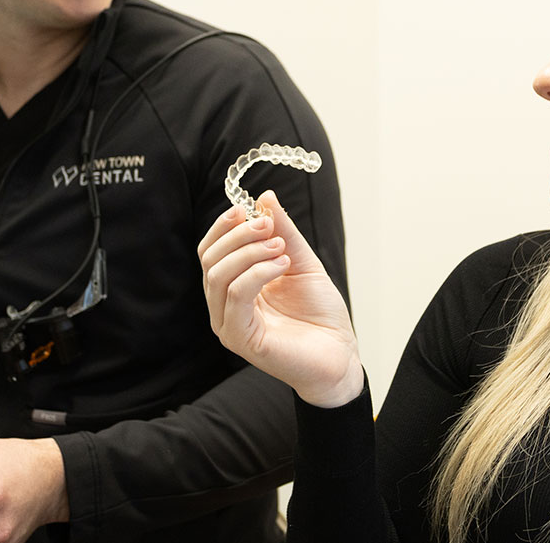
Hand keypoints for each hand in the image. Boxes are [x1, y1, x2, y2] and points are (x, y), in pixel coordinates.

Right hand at [199, 190, 363, 407]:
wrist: (340, 353)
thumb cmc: (320, 313)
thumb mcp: (301, 261)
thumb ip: (283, 232)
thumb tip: (265, 197)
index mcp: (234, 286)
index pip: (211, 250)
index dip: (224, 226)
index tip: (249, 208)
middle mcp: (224, 305)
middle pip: (210, 259)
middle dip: (238, 235)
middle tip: (268, 226)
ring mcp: (228, 324)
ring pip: (218, 275)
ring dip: (249, 252)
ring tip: (281, 249)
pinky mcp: (240, 338)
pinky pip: (236, 295)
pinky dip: (257, 273)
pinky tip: (281, 266)